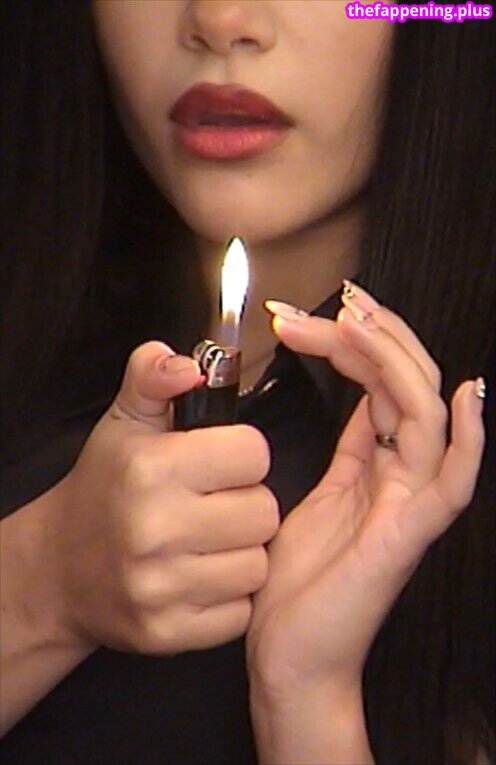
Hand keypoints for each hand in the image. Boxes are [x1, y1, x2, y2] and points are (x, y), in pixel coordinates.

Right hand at [48, 341, 278, 654]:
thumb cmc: (104, 488)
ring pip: (259, 565)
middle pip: (265, 512)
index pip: (254, 453)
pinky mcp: (167, 633)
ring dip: (241, 553)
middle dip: (246, 505)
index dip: (242, 455)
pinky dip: (228, 597)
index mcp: (151, 468)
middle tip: (214, 506)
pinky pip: (240, 612)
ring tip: (208, 542)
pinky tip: (200, 578)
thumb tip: (188, 364)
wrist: (61, 569)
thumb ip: (153, 378)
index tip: (220, 463)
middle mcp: (154, 529)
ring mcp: (160, 588)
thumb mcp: (124, 423)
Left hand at [248, 285, 484, 700]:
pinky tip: (465, 396)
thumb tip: (360, 402)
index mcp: (377, 464)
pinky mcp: (409, 532)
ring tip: (357, 321)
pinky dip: (466, 436)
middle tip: (337, 301)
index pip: (381, 383)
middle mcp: (402, 474)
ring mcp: (410, 501)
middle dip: (373, 334)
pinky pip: (453, 479)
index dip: (356, 341)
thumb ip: (347, 450)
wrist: (291, 652)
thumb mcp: (317, 495)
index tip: (309, 314)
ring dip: (396, 359)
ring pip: (426, 412)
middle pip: (408, 383)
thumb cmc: (298, 581)